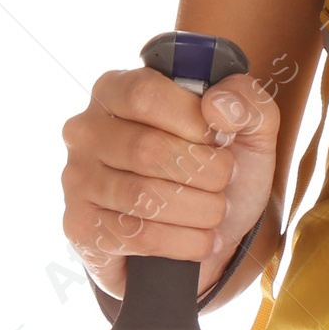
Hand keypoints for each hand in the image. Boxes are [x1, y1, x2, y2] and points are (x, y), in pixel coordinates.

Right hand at [61, 66, 279, 302]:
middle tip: (225, 180)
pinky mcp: (80, 227)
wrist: (209, 226)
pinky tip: (203, 239)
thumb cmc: (222, 161)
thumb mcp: (250, 123)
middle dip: (203, 170)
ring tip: (217, 209)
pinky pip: (134, 236)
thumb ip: (245, 98)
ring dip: (197, 208)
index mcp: (119, 88)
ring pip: (141, 196)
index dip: (191, 119)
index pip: (145, 94)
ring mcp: (77, 178)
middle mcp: (86, 129)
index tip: (219, 137)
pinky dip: (182, 241)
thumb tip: (216, 104)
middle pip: (146, 149)